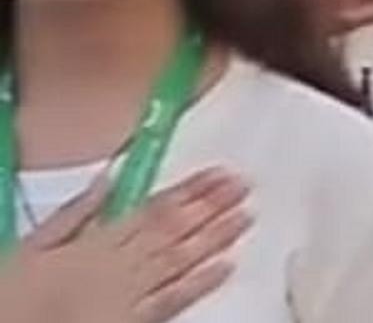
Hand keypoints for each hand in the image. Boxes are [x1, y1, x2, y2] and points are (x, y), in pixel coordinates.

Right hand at [0, 168, 250, 322]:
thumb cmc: (11, 292)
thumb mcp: (33, 245)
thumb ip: (76, 213)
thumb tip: (110, 179)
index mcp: (96, 241)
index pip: (153, 209)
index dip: (191, 191)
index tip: (220, 174)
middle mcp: (119, 264)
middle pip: (173, 229)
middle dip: (212, 207)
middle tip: (246, 186)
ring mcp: (128, 295)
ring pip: (179, 259)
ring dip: (215, 237)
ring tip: (246, 216)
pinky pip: (170, 301)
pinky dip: (199, 284)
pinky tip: (226, 267)